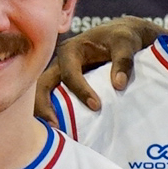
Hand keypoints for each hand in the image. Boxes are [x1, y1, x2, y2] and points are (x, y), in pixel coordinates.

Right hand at [37, 17, 163, 123]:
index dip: (80, 90)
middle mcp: (59, 62)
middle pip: (42, 84)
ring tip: (55, 132)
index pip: (69, 72)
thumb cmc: (122, 37)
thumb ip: (123, 61)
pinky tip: (60, 129)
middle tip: (56, 127)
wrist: (121, 36)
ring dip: (43, 112)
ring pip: (42, 93)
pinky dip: (52, 111)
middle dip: (45, 105)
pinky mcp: (63, 85)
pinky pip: (52, 98)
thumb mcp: (126, 43)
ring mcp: (58, 74)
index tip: (96, 106)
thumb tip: (118, 85)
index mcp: (71, 50)